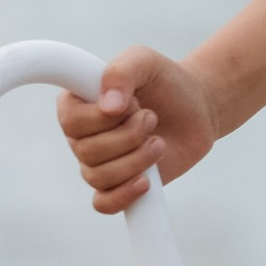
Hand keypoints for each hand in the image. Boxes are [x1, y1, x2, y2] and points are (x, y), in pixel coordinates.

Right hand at [57, 46, 214, 214]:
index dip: (100, 118)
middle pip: (87, 151)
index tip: (129, 103)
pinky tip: (146, 180)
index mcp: (78, 104)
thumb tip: (108, 107)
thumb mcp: (144, 61)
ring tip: (158, 142)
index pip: (70, 120)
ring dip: (137, 159)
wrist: (196, 108)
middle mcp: (82, 136)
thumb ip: (121, 71)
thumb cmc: (165, 81)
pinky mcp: (118, 184)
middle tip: (151, 118)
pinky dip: (124, 195)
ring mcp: (98, 162)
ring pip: (100, 176)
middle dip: (128, 135)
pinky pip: (104, 203)